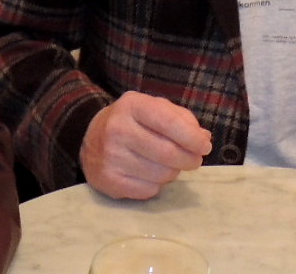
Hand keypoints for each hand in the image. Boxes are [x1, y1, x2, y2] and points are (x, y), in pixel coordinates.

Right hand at [79, 91, 212, 199]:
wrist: (90, 138)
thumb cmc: (133, 122)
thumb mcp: (154, 109)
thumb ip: (182, 120)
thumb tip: (203, 139)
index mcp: (132, 105)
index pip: (168, 122)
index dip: (192, 138)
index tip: (205, 147)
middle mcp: (117, 129)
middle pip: (168, 153)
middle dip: (189, 159)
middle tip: (194, 160)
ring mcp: (110, 156)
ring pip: (161, 174)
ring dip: (173, 172)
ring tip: (168, 165)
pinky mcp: (108, 180)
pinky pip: (149, 190)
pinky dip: (157, 185)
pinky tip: (149, 174)